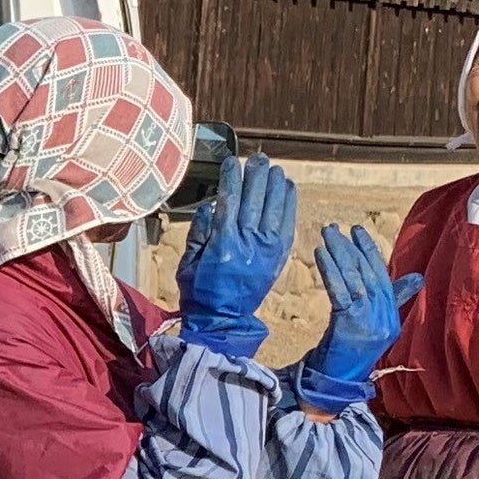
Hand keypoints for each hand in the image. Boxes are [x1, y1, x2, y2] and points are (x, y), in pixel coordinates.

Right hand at [175, 153, 296, 354]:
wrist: (222, 320)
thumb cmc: (199, 290)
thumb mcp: (188, 261)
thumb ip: (198, 231)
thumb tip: (210, 205)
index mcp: (222, 243)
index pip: (229, 200)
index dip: (231, 177)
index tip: (231, 160)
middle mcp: (247, 244)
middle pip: (254, 199)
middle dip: (256, 175)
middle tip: (257, 158)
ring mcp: (266, 250)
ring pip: (274, 208)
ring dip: (274, 185)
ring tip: (273, 168)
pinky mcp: (278, 257)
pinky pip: (288, 224)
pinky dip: (289, 203)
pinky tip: (288, 187)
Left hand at [294, 225, 424, 412]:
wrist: (334, 384)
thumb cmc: (347, 354)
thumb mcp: (373, 326)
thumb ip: (392, 301)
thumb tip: (418, 278)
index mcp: (392, 319)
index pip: (383, 277)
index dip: (370, 253)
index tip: (358, 231)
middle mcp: (385, 320)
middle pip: (369, 275)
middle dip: (352, 248)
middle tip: (337, 227)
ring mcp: (370, 323)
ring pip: (356, 280)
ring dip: (339, 254)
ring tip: (327, 234)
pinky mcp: (351, 326)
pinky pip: (341, 291)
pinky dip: (330, 269)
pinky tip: (320, 254)